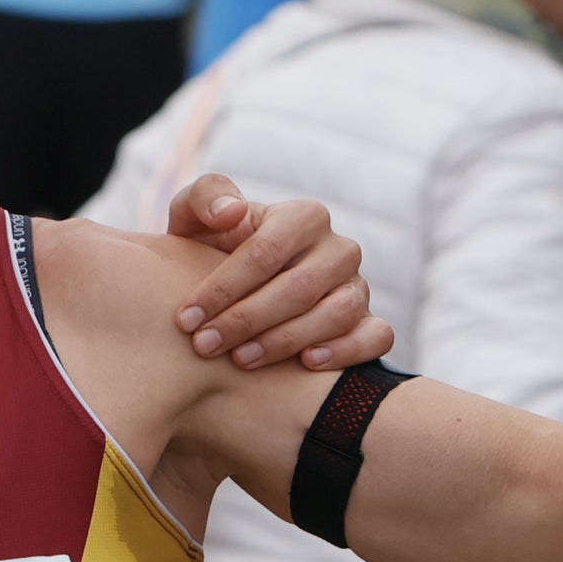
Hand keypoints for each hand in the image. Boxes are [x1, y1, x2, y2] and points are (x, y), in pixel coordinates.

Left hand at [162, 176, 388, 370]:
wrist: (238, 289)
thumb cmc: (215, 249)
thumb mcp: (197, 218)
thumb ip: (204, 198)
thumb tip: (232, 212)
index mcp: (304, 216)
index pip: (265, 253)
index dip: (223, 288)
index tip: (186, 318)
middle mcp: (339, 248)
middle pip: (298, 288)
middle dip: (245, 320)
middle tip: (204, 345)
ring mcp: (358, 286)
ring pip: (336, 314)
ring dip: (285, 341)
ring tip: (240, 359)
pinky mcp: (370, 321)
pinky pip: (376, 337)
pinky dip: (347, 350)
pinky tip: (306, 363)